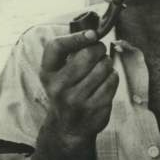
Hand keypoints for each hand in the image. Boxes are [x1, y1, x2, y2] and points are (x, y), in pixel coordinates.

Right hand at [38, 29, 117, 149]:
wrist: (68, 126)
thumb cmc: (66, 90)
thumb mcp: (57, 73)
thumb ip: (69, 53)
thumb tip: (93, 33)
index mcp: (47, 73)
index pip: (56, 47)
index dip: (76, 37)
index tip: (92, 34)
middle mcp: (58, 87)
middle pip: (86, 55)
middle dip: (99, 49)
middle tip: (100, 51)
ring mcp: (76, 99)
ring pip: (103, 67)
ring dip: (107, 63)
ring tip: (101, 69)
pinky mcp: (95, 107)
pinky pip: (112, 81)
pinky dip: (112, 77)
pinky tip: (105, 81)